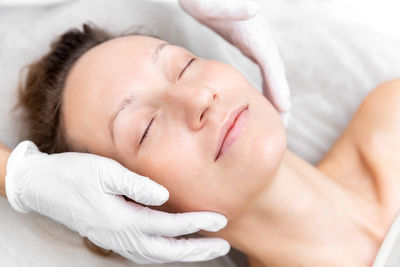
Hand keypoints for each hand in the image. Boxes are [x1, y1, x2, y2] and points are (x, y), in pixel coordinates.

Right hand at [5, 141, 228, 263]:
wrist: (43, 187)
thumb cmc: (74, 174)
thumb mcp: (105, 171)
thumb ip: (137, 185)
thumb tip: (165, 196)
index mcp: (123, 220)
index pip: (169, 226)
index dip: (197, 223)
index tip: (220, 220)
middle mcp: (121, 237)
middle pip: (168, 251)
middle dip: (198, 250)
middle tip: (223, 247)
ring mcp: (116, 241)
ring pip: (157, 256)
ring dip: (184, 254)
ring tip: (206, 249)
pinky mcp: (112, 238)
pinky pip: (145, 253)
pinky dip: (165, 253)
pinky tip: (175, 247)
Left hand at [179, 0, 290, 124]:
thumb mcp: (207, 4)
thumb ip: (229, 8)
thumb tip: (254, 10)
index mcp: (252, 32)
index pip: (270, 63)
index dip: (278, 85)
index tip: (284, 108)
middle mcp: (259, 36)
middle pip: (276, 71)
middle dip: (282, 97)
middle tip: (284, 124)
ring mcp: (257, 39)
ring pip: (273, 71)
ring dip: (277, 94)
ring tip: (279, 119)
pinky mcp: (250, 42)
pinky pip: (265, 69)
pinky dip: (268, 85)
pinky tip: (264, 99)